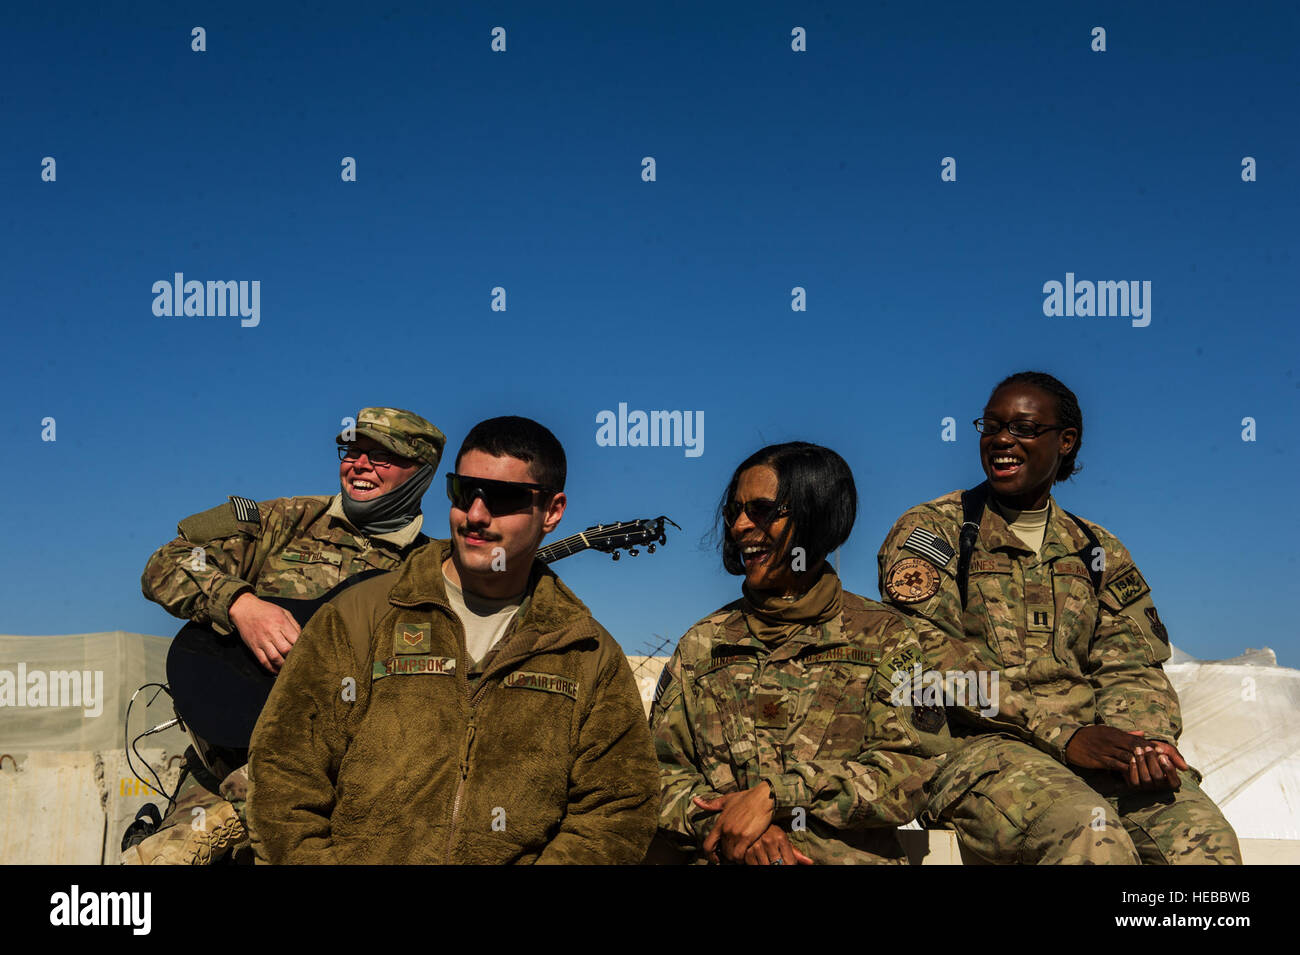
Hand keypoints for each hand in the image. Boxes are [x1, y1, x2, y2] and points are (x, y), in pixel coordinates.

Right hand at [229, 592, 300, 672]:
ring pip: (274, 658)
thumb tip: (303, 638)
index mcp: (281, 622)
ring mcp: (261, 641)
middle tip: (299, 662)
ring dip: (283, 666)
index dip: (302, 647)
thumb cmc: (267, 610)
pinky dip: (271, 668)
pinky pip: (263, 661)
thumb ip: (294, 625)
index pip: (295, 639)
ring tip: (289, 669)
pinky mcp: (254, 647)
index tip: (307, 652)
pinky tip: (277, 671)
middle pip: (286, 650)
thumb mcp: (284, 612)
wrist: (244, 609)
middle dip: (293, 657)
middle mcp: (271, 632)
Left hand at [694, 783, 775, 863]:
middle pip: (722, 852)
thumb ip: (711, 804)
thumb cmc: (746, 798)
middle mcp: (726, 830)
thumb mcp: (727, 800)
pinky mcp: (747, 837)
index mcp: (720, 823)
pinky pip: (741, 855)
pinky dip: (742, 858)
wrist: (763, 797)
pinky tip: (747, 853)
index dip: (709, 855)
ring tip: (740, 854)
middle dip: (727, 854)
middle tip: (734, 852)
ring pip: (731, 855)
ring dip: (735, 857)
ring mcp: (736, 834)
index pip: (707, 845)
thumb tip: (695, 800)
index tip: (715, 858)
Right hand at [742, 824, 814, 865]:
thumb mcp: (784, 840)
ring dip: (768, 866)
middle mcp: (769, 841)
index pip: (790, 863)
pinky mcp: (746, 851)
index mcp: (781, 838)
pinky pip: (753, 867)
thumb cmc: (771, 833)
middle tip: (777, 862)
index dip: (790, 866)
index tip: (788, 864)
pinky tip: (760, 861)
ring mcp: (756, 846)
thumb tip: (810, 863)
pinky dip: (757, 866)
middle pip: (778, 866)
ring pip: (766, 867)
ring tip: (770, 861)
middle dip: (779, 866)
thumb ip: (796, 852)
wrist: (751, 822)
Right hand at [1064, 726, 1180, 789]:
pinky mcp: (1099, 759)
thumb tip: (1143, 734)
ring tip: (1153, 773)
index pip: (1138, 739)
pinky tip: (1135, 777)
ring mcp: (1106, 750)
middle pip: (1136, 748)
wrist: (1070, 740)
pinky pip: (1116, 766)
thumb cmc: (1090, 736)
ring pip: (1128, 758)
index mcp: (1116, 733)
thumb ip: (1126, 734)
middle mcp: (1113, 741)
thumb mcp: (1108, 731)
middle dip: (1150, 757)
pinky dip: (1127, 771)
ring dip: (1141, 766)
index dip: (1151, 747)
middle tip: (1162, 766)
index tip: (1163, 754)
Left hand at [1124, 731, 1184, 790]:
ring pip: (1146, 779)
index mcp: (1171, 781)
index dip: (1169, 769)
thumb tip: (1185, 768)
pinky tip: (1132, 758)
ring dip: (1142, 762)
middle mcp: (1160, 787)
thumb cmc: (1156, 750)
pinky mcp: (1136, 786)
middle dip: (1152, 761)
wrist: (1140, 749)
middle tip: (1147, 748)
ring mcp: (1148, 787)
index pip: (1174, 782)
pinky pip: (1135, 781)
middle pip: (1158, 777)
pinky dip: (1134, 769)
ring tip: (1138, 750)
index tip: (1162, 756)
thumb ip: (1176, 757)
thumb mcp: (1167, 750)